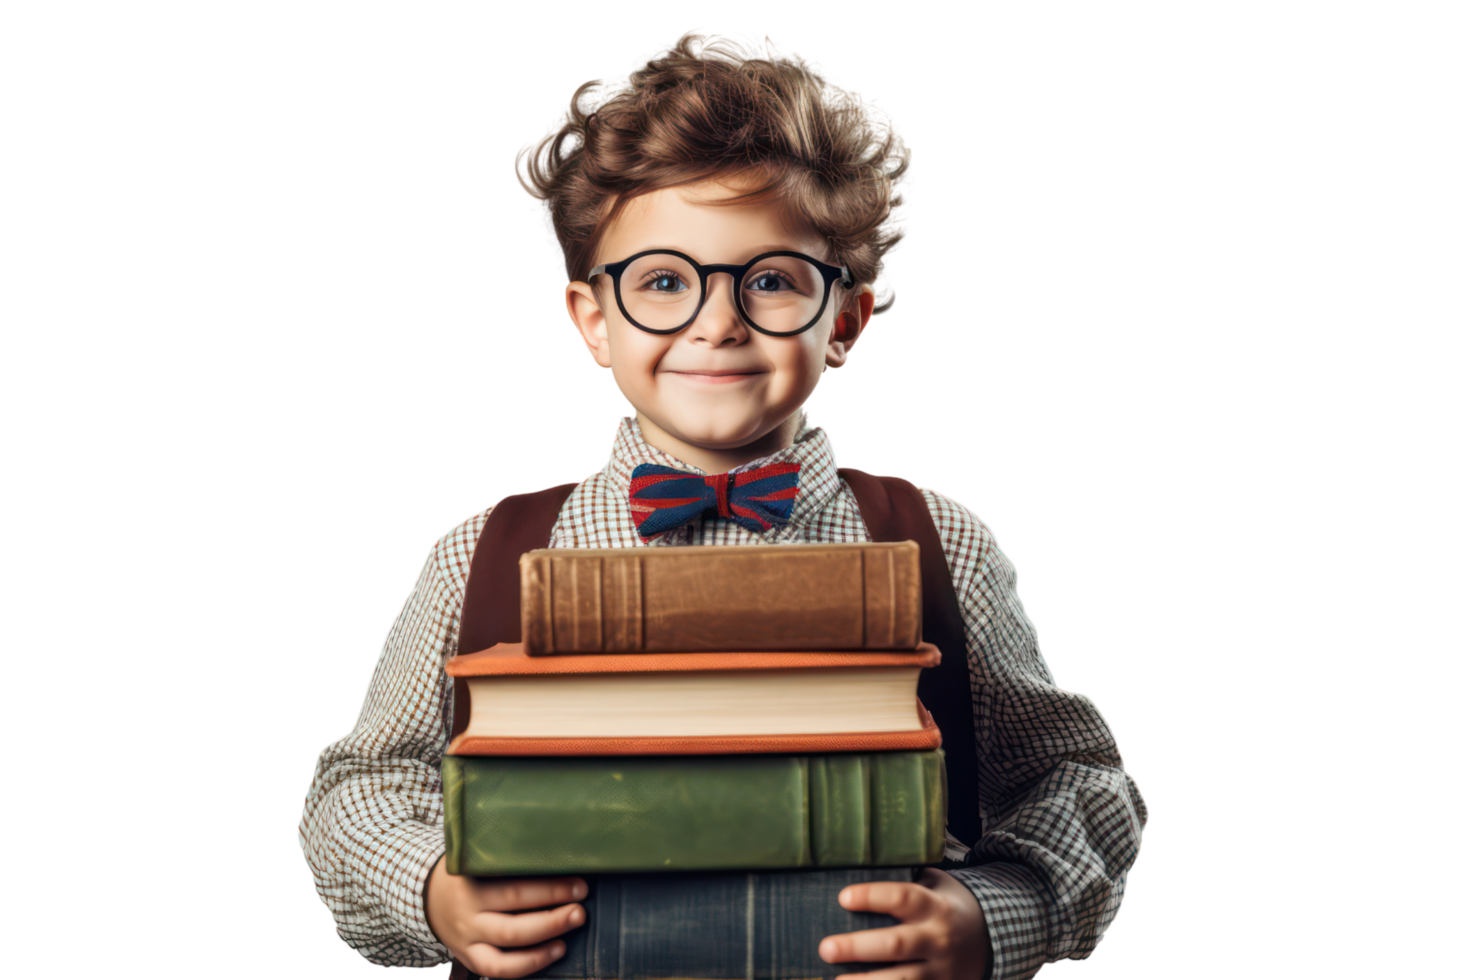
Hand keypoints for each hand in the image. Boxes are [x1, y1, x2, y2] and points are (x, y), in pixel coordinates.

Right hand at [424, 854, 587, 978]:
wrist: (426, 896)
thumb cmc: (466, 872)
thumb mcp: (477, 858)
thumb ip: (506, 857)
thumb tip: (558, 851)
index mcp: (469, 884)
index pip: (513, 890)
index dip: (548, 890)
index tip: (579, 884)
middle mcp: (467, 914)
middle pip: (512, 922)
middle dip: (552, 917)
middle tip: (580, 908)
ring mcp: (466, 940)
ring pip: (506, 947)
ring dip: (544, 939)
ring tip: (572, 926)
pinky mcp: (468, 957)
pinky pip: (497, 969)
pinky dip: (528, 965)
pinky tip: (555, 952)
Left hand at [819, 867, 990, 979]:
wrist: (992, 940)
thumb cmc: (946, 907)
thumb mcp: (935, 887)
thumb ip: (906, 881)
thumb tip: (857, 868)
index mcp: (935, 907)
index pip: (903, 898)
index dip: (873, 897)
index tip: (843, 898)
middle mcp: (938, 939)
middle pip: (896, 944)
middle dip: (858, 947)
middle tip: (826, 948)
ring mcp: (940, 970)